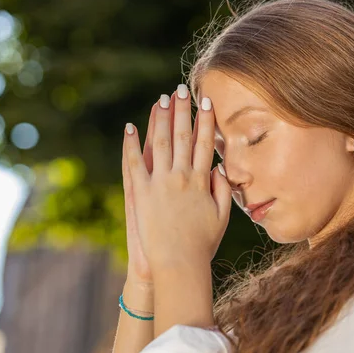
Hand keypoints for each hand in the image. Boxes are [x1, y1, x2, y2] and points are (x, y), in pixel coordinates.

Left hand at [122, 86, 231, 270]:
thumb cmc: (202, 243)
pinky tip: (130, 127)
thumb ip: (223, 189)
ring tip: (161, 100)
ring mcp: (159, 182)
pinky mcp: (141, 192)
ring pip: (160, 143)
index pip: (205, 143)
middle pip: (183, 136)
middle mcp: (181, 176)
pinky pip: (134, 162)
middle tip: (181, 90)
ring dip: (160, 119)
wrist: (177, 262)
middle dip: (182, 110)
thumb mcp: (222, 217)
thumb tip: (220, 167)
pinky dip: (131, 144)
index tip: (206, 102)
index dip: (206, 121)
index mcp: (201, 181)